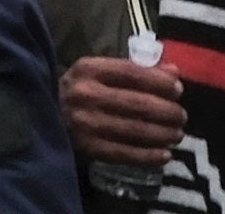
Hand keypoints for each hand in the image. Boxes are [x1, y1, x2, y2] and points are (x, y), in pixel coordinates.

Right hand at [63, 54, 187, 172]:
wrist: (44, 115)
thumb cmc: (79, 90)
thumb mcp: (100, 73)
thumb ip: (136, 70)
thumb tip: (174, 72)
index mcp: (88, 69)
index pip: (133, 73)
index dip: (160, 82)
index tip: (178, 90)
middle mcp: (85, 94)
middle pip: (139, 104)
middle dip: (168, 111)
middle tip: (181, 116)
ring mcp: (86, 123)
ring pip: (136, 130)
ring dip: (164, 134)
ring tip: (176, 134)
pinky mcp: (87, 148)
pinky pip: (127, 154)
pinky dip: (150, 155)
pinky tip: (165, 155)